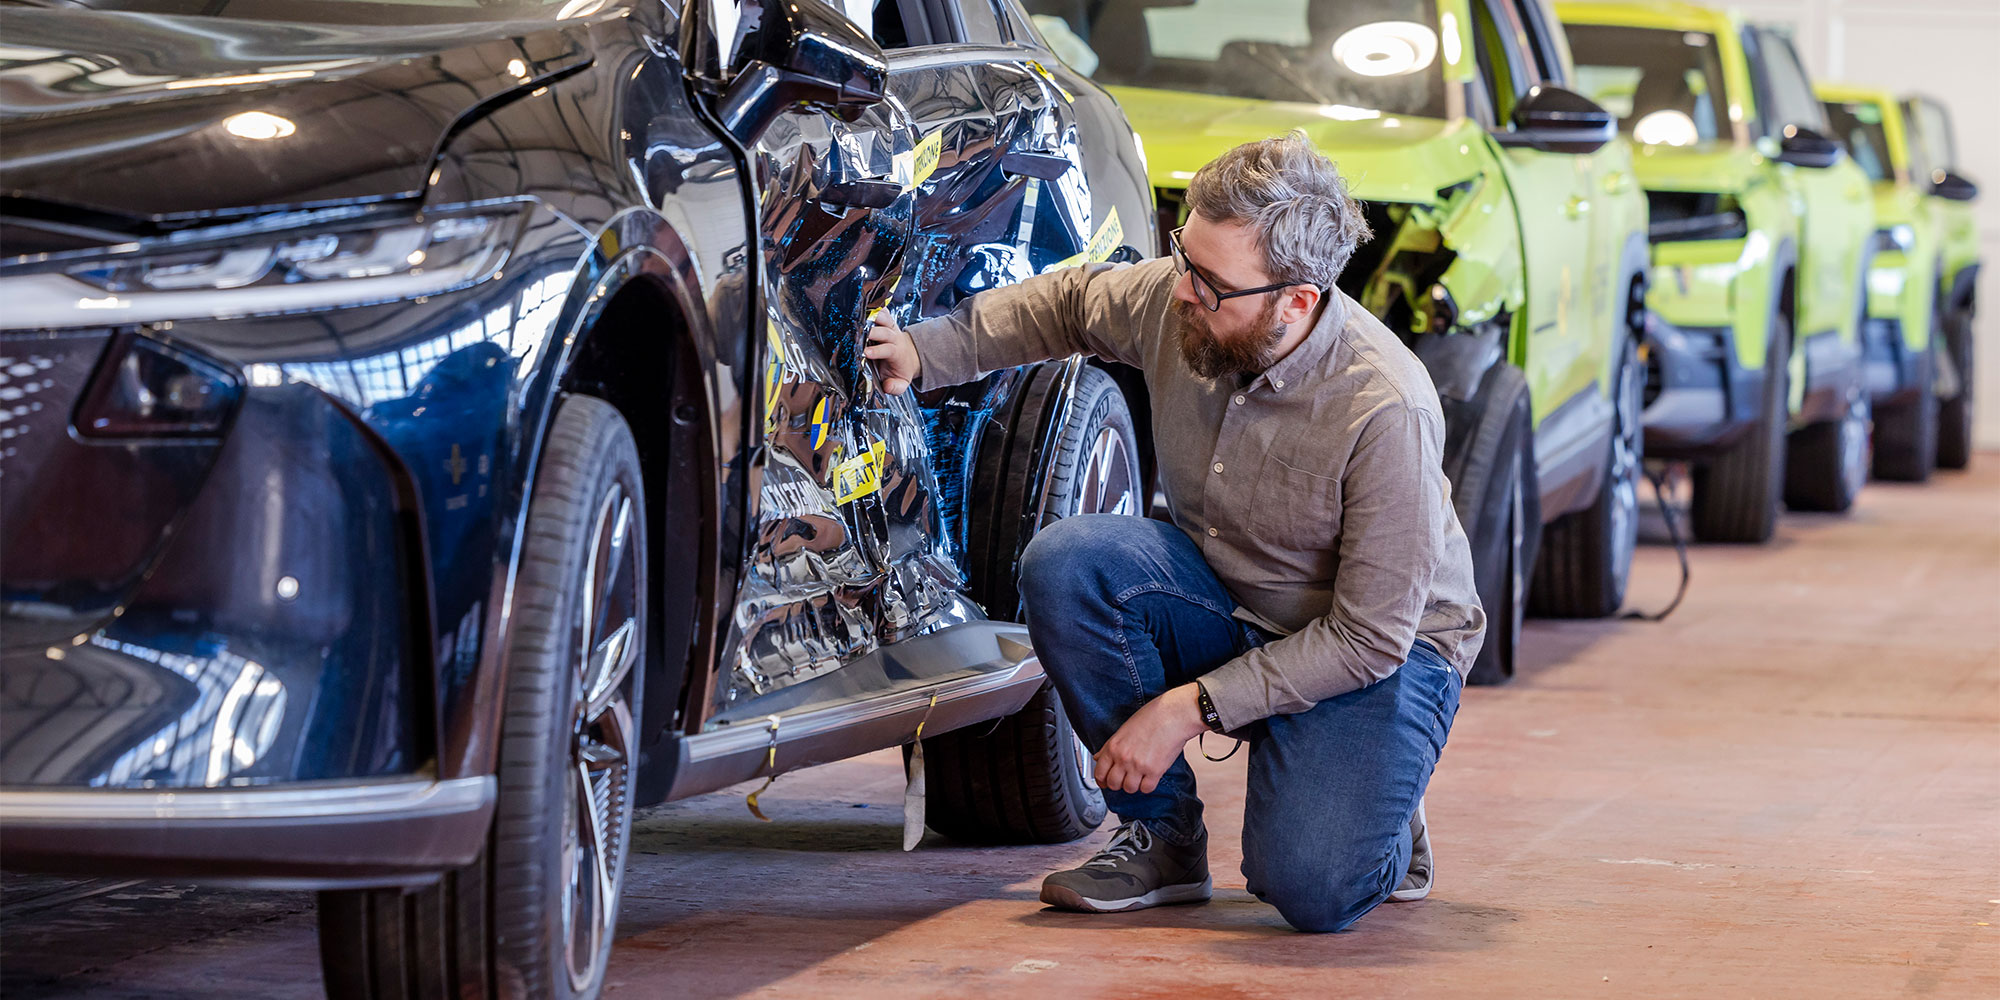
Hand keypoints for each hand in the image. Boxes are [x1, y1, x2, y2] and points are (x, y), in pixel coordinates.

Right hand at [863, 313, 921, 394]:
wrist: (907, 354)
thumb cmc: (899, 368)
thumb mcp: (901, 382)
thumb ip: (896, 387)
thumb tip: (888, 386)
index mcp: (896, 351)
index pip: (888, 349)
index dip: (878, 351)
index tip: (866, 353)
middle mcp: (893, 337)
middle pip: (884, 331)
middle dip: (873, 332)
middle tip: (860, 334)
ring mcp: (889, 326)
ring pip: (883, 317)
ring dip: (872, 315)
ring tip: (859, 315)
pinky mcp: (885, 319)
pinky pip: (880, 310)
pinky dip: (872, 306)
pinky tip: (862, 305)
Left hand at [1094, 684, 1210, 794]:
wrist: (1173, 715)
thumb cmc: (1152, 717)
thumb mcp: (1124, 729)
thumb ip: (1109, 746)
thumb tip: (1099, 757)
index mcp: (1114, 746)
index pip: (1099, 773)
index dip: (1102, 781)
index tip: (1105, 782)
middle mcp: (1123, 758)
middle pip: (1113, 784)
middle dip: (1118, 784)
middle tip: (1124, 779)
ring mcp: (1138, 766)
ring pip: (1129, 789)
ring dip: (1134, 785)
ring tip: (1139, 776)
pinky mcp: (1154, 771)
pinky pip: (1146, 789)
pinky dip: (1148, 785)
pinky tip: (1150, 776)